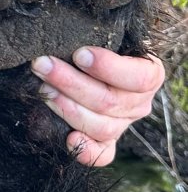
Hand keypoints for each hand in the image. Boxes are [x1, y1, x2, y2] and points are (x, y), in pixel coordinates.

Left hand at [31, 46, 164, 165]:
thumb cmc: (108, 48)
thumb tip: (75, 40)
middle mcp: (138, 104)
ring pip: (100, 126)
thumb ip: (104, 39)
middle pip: (108, 102)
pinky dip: (86, 150)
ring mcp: (123, 124)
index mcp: (149, 76)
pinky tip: (68, 137)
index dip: (108, 67)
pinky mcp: (108, 140)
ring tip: (44, 90)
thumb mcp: (113, 38)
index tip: (79, 54)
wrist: (107, 67)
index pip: (138, 78)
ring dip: (67, 108)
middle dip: (70, 82)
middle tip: (43, 66)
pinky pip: (103, 153)